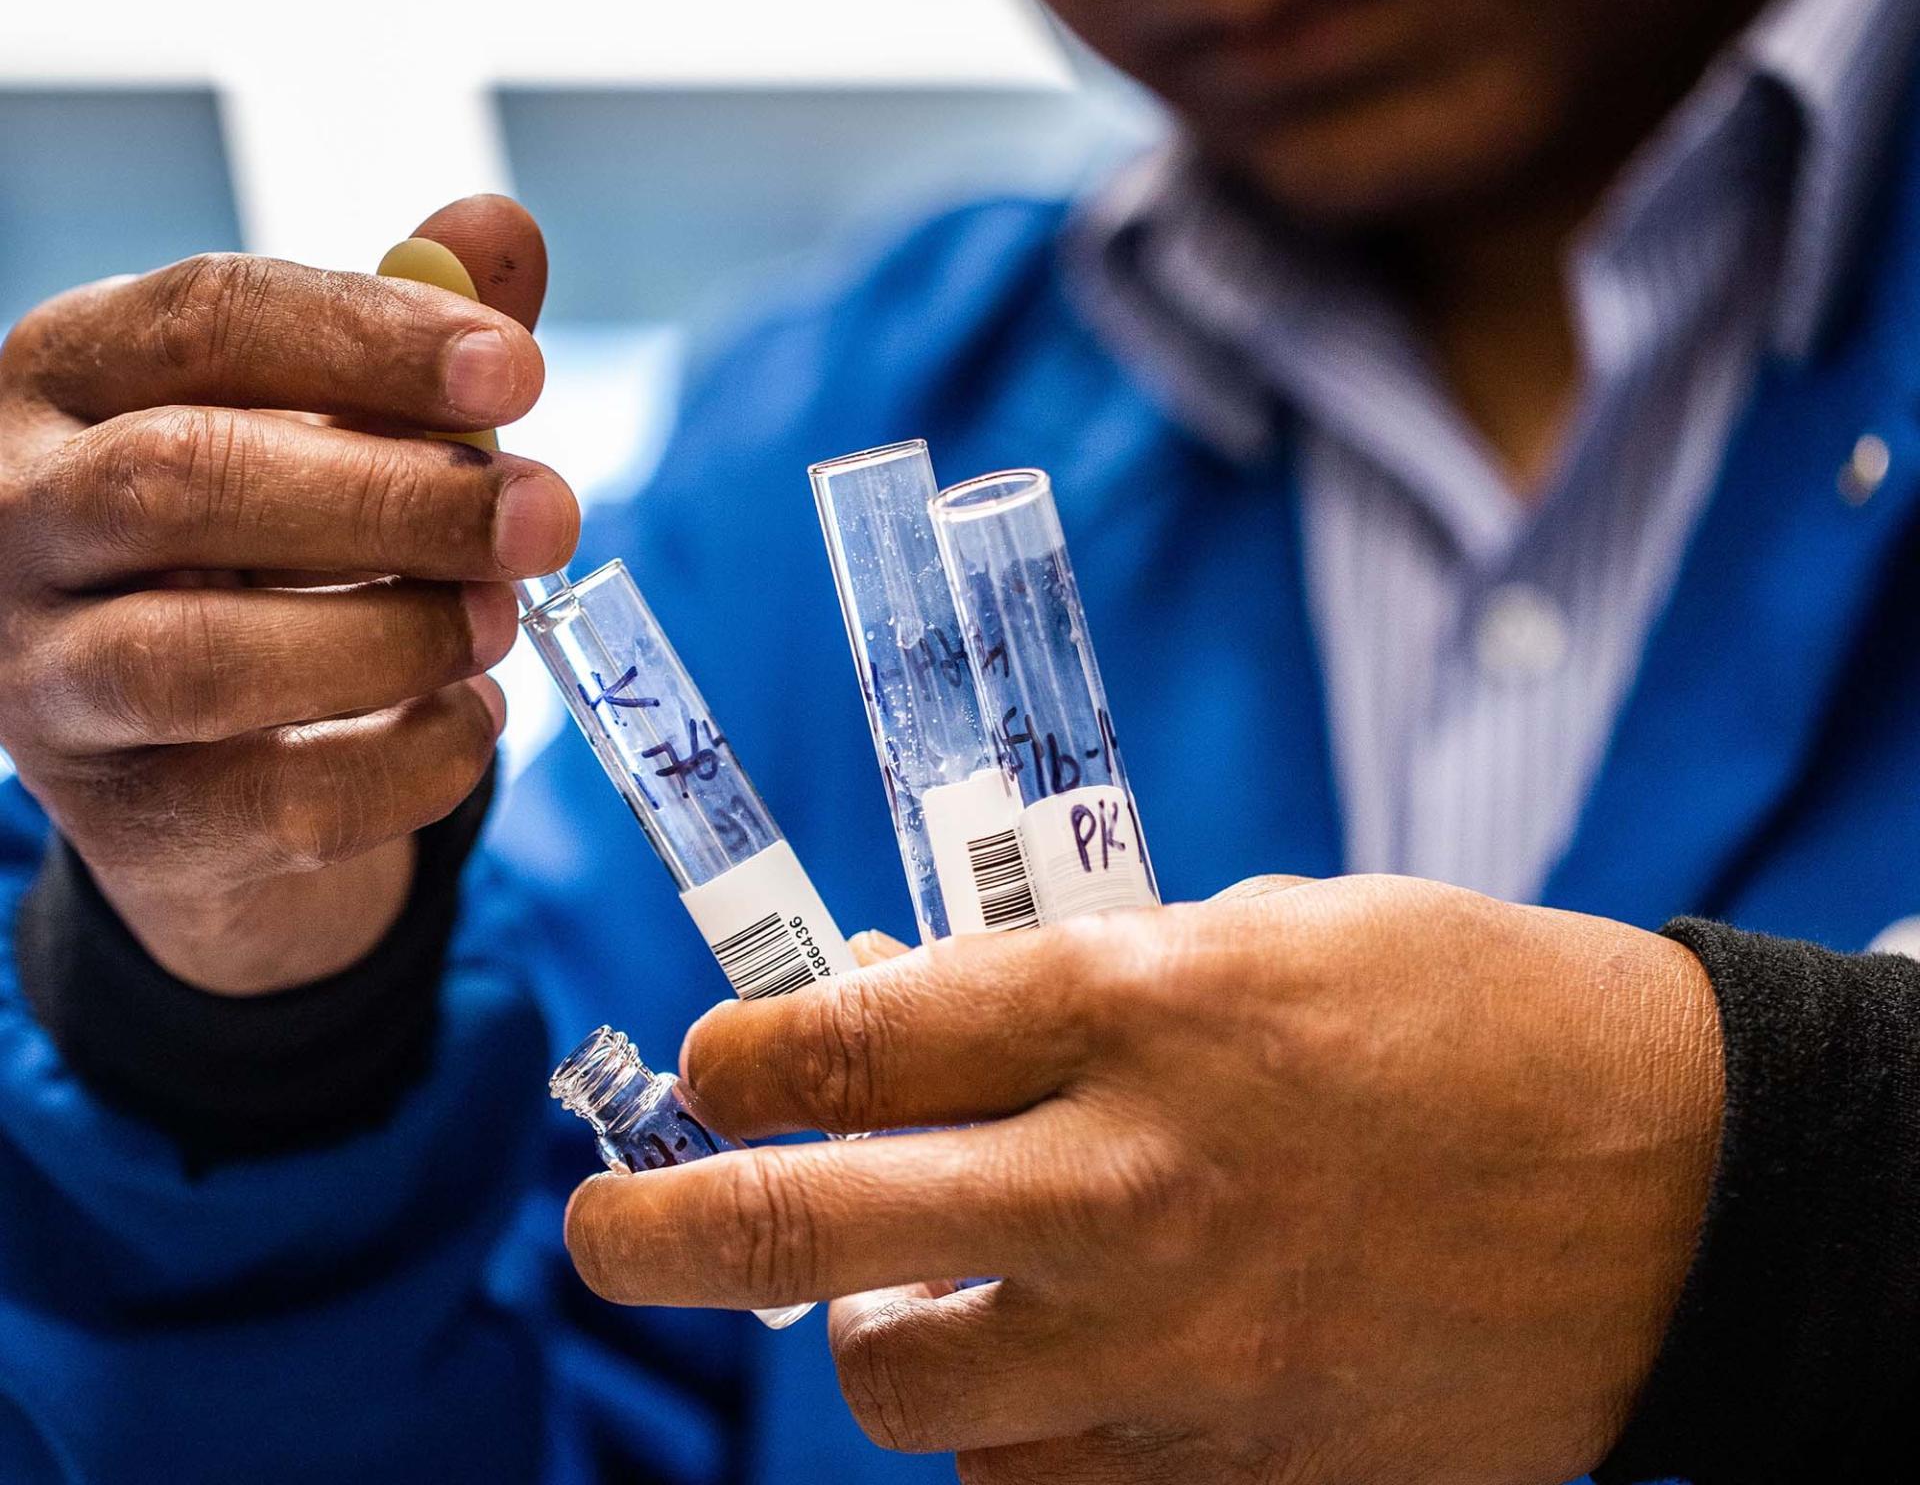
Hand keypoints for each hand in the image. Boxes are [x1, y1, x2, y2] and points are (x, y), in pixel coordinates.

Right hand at [0, 196, 577, 994]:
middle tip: (547, 513)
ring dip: (396, 636)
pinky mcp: (125, 817)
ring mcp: (46, 679)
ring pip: (202, 660)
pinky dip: (409, 762)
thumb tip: (500, 225)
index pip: (205, 319)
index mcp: (67, 375)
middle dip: (396, 500)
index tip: (520, 371)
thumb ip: (405, 325)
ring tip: (502, 619)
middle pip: (185, 481)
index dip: (374, 338)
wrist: (191, 739)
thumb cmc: (265, 529)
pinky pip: (276, 804)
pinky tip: (474, 714)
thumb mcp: (321, 411)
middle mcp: (17, 518)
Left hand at [565, 877, 1723, 1484]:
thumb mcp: (1263, 928)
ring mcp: (1179, 1349)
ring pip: (910, 1384)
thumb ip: (1082, 984)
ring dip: (866, 1331)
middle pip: (823, 1225)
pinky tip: (1046, 1354)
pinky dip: (1005, 1415)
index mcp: (1146, 1007)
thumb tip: (918, 1028)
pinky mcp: (1232, 1464)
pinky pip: (1036, 1470)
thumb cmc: (1463, 1008)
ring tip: (891, 1278)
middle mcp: (1136, 1183)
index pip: (863, 1036)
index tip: (709, 1058)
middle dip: (676, 1228)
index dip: (750, 1048)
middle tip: (606, 1229)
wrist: (1672, 1181)